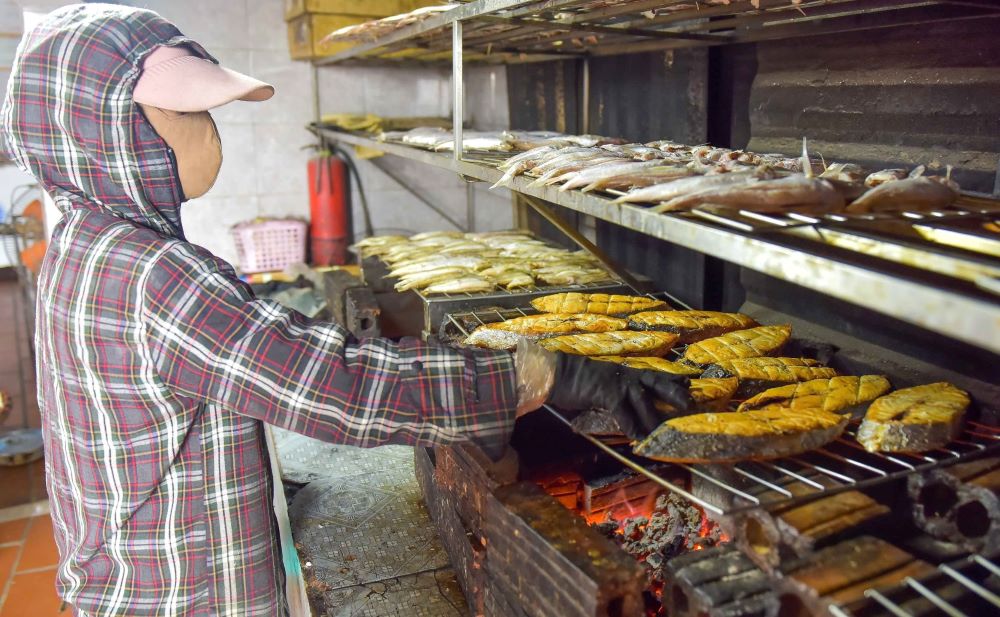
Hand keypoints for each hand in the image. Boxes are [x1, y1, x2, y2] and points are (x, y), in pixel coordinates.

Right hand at [546, 354, 692, 439]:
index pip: (655, 375)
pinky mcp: (607, 393)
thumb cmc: (579, 380)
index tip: (689, 384)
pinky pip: (624, 413)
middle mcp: (627, 375)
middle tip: (690, 404)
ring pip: (644, 400)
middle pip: (657, 383)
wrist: (559, 373)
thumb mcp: (604, 382)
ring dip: (654, 418)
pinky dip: (632, 426)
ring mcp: (618, 383)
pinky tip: (637, 438)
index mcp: (627, 372)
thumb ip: (619, 392)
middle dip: (675, 393)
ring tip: (664, 432)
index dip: (673, 380)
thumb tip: (629, 406)